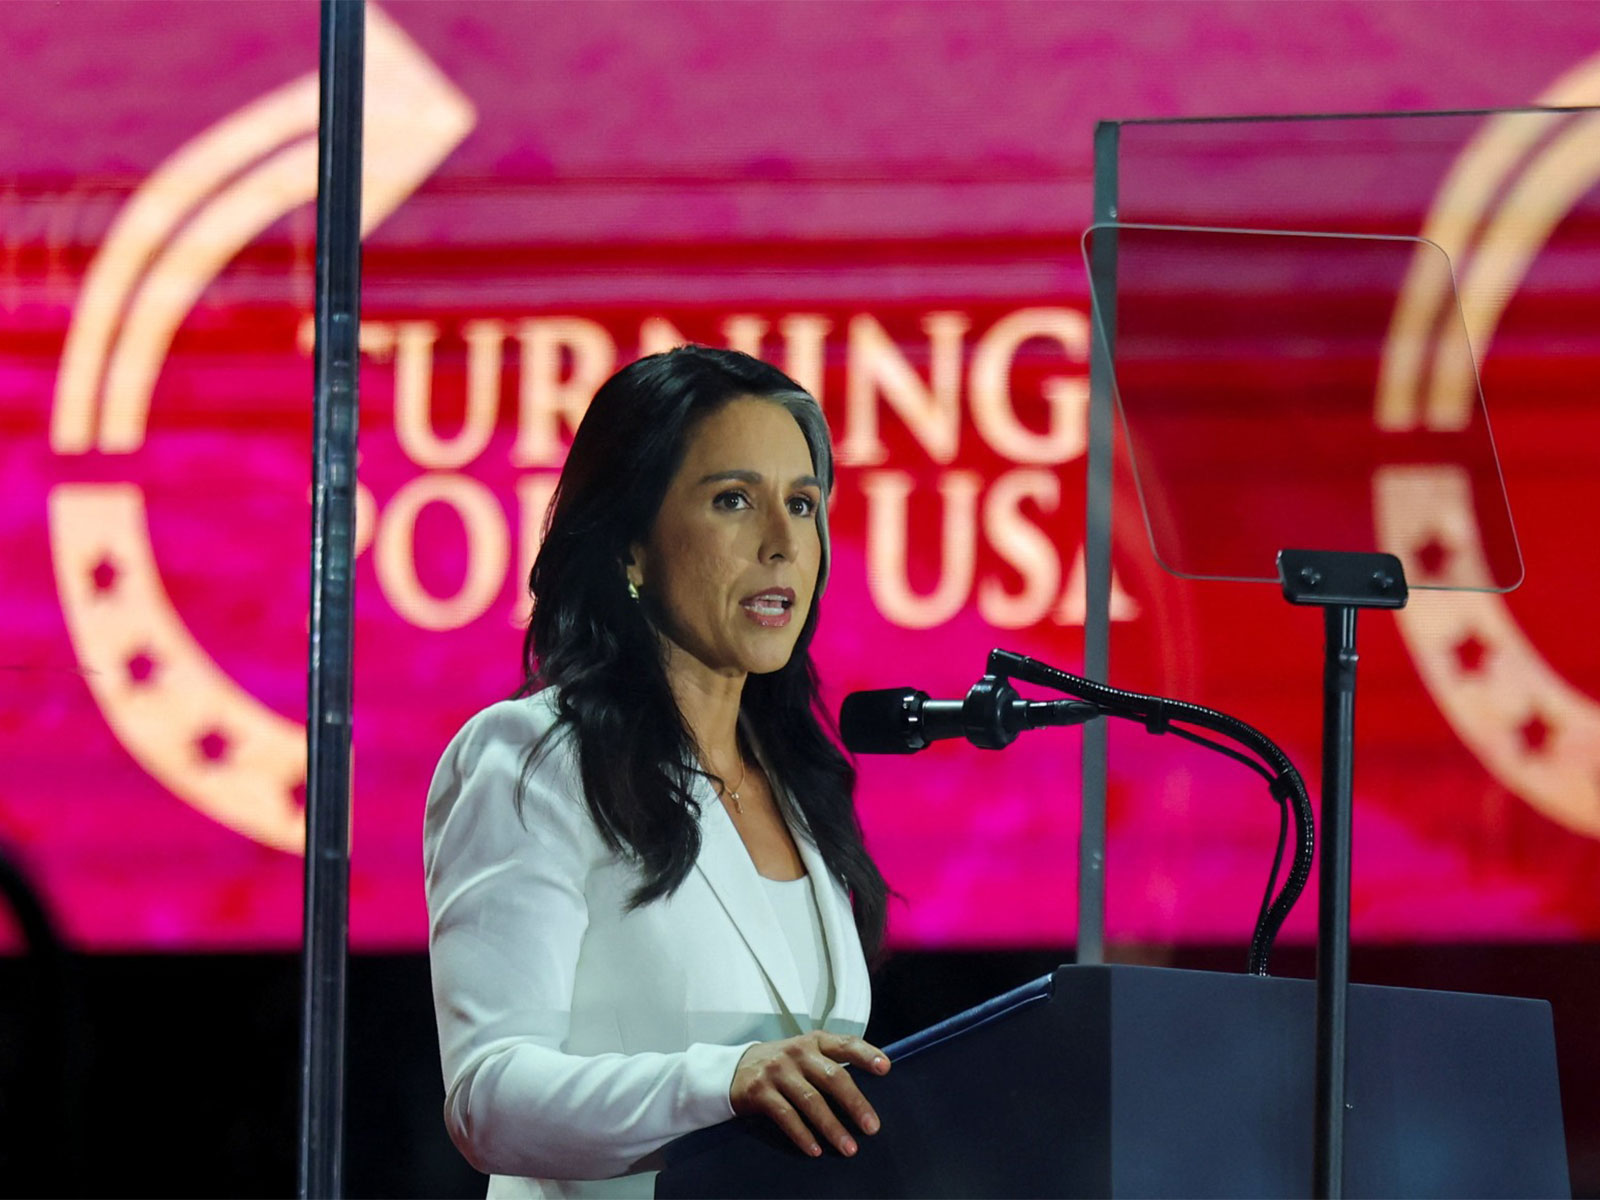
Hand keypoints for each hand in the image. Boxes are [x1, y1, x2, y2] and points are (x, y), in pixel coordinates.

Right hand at [729, 1032, 890, 1157]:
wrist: (735, 1069)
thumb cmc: (783, 1065)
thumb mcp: (806, 1055)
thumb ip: (830, 1065)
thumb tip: (865, 1097)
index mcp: (814, 1042)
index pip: (845, 1044)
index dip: (866, 1054)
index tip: (885, 1068)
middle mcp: (797, 1052)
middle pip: (832, 1077)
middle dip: (855, 1103)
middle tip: (872, 1127)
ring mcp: (777, 1070)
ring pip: (811, 1100)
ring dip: (832, 1127)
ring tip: (848, 1147)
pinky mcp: (760, 1090)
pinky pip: (786, 1115)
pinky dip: (802, 1134)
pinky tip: (815, 1150)